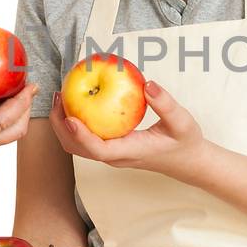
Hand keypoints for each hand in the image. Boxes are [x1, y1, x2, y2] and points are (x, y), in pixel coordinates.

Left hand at [51, 79, 206, 180]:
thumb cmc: (185, 142)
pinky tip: (76, 101)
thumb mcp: (182, 122)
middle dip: (61, 126)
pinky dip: (74, 122)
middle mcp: (115, 156)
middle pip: (78, 148)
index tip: (70, 118)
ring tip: (60, 97)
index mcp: (130, 152)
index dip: (81, 136)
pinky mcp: (110, 149)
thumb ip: (166, 104)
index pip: (99, 150)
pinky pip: (86, 138)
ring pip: (77, 145)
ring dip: (63, 124)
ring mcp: (111, 154)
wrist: (188, 161)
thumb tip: (148, 85)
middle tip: (58, 96)